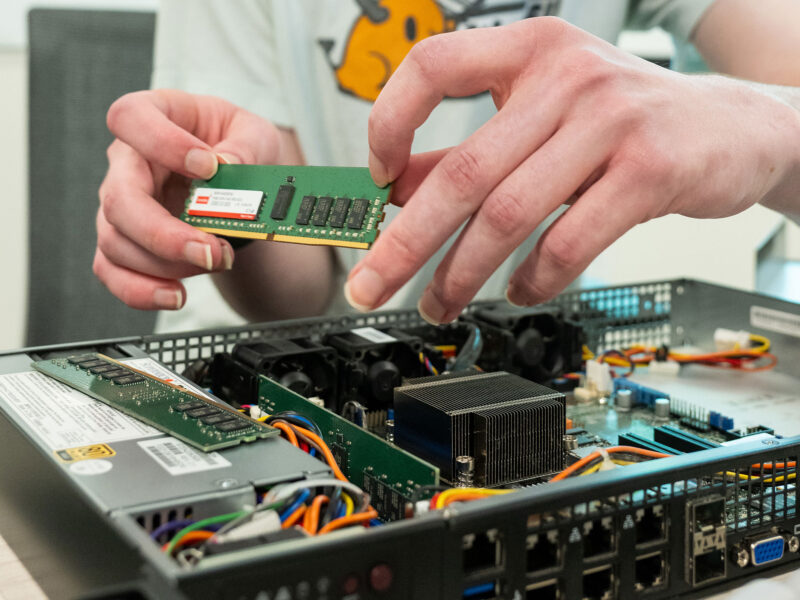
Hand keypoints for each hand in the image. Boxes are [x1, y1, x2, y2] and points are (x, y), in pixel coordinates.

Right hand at [96, 89, 283, 308]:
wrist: (240, 183)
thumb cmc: (239, 147)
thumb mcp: (256, 135)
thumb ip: (246, 147)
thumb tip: (228, 167)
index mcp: (154, 118)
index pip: (130, 118)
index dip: (162, 143)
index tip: (208, 167)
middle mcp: (128, 163)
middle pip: (118, 199)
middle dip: (165, 234)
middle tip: (212, 250)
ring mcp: (123, 207)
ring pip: (117, 242)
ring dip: (168, 264)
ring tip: (217, 262)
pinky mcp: (128, 244)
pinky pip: (113, 272)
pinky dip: (141, 291)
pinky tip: (176, 296)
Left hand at [347, 17, 799, 322]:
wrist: (731, 127)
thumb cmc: (624, 121)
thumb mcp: (544, 119)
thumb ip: (472, 150)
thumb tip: (396, 192)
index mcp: (529, 52)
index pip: (434, 66)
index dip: (390, 122)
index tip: (376, 180)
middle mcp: (566, 76)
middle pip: (462, 170)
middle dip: (405, 240)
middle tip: (372, 283)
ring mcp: (610, 121)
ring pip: (509, 213)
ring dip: (462, 273)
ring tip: (440, 303)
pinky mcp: (649, 171)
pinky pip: (569, 239)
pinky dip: (534, 278)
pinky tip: (518, 292)